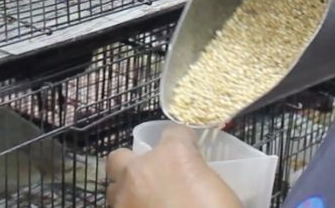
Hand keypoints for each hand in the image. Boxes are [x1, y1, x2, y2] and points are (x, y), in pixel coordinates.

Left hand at [106, 125, 240, 207]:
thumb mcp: (220, 193)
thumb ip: (197, 178)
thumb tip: (192, 183)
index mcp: (174, 156)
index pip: (174, 133)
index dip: (181, 142)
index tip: (187, 152)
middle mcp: (141, 170)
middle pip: (121, 157)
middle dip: (132, 166)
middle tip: (151, 181)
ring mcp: (124, 198)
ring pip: (113, 188)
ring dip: (127, 194)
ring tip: (146, 207)